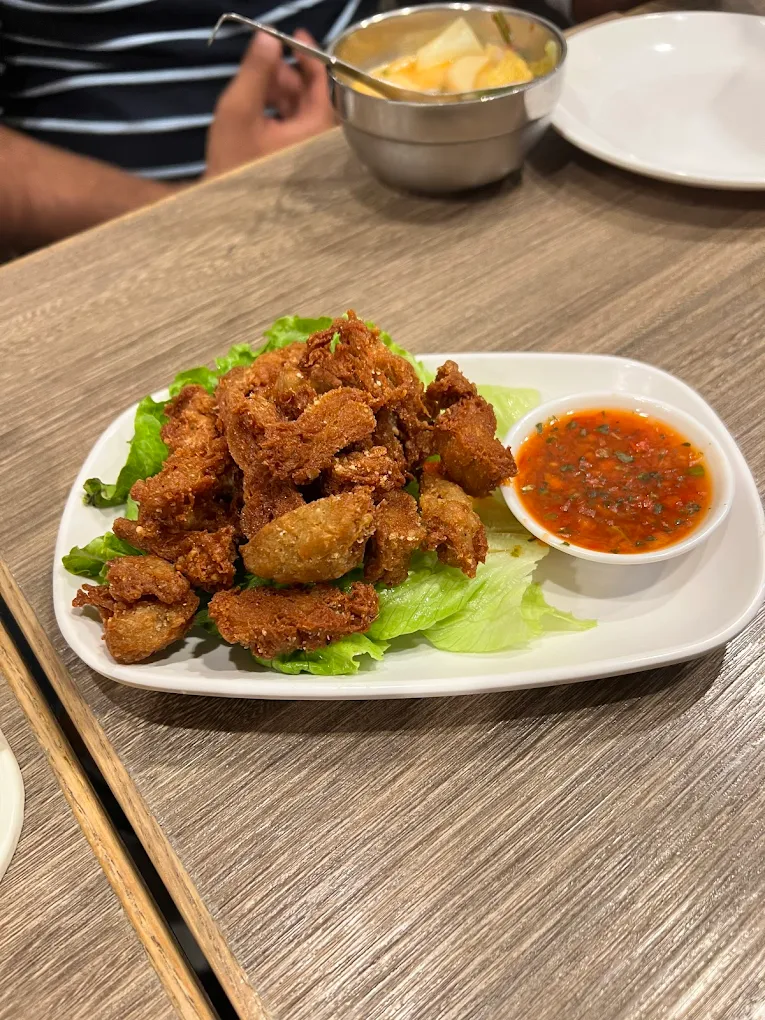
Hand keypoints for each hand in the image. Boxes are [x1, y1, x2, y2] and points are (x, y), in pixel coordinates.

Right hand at [205, 30, 335, 176]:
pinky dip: (280, 110)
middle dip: (290, 74)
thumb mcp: (239, 110)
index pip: (324, 86)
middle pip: (313, 97)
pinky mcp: (296, 161)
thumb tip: (268, 38)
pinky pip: (295, 126)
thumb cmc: (233, 163)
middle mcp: (318, 144)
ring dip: (281, 91)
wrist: (223, 207)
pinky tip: (259, 104)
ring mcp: (308, 154)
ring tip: (255, 83)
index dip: (311, 58)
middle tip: (265, 60)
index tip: (294, 38)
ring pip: (302, 111)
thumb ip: (255, 72)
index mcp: (315, 133)